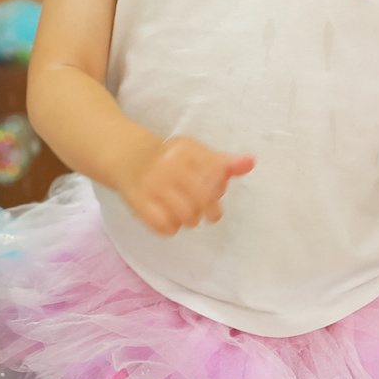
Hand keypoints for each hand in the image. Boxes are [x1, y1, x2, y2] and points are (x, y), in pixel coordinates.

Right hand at [118, 134, 253, 236]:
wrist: (127, 156)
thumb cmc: (169, 158)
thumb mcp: (196, 154)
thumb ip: (224, 162)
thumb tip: (251, 162)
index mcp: (186, 149)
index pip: (218, 175)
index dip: (219, 189)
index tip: (213, 191)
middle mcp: (168, 163)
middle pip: (204, 199)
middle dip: (209, 211)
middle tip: (205, 213)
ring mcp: (152, 182)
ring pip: (185, 216)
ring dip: (190, 221)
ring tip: (185, 214)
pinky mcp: (137, 200)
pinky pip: (163, 225)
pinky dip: (170, 228)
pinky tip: (168, 221)